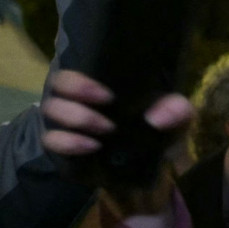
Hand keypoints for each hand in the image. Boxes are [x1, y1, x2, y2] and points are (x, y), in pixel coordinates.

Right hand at [41, 70, 191, 160]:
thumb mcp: (176, 116)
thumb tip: (157, 117)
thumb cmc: (160, 126)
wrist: (155, 160)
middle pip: (58, 84)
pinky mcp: (65, 145)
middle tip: (107, 105)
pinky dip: (68, 142)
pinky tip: (92, 146)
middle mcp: (78, 97)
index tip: (108, 94)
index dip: (82, 78)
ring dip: (77, 117)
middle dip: (78, 92)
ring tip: (106, 129)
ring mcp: (68, 121)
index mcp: (100, 82)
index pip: (76, 67)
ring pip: (51, 109)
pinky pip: (51, 140)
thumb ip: (177, 109)